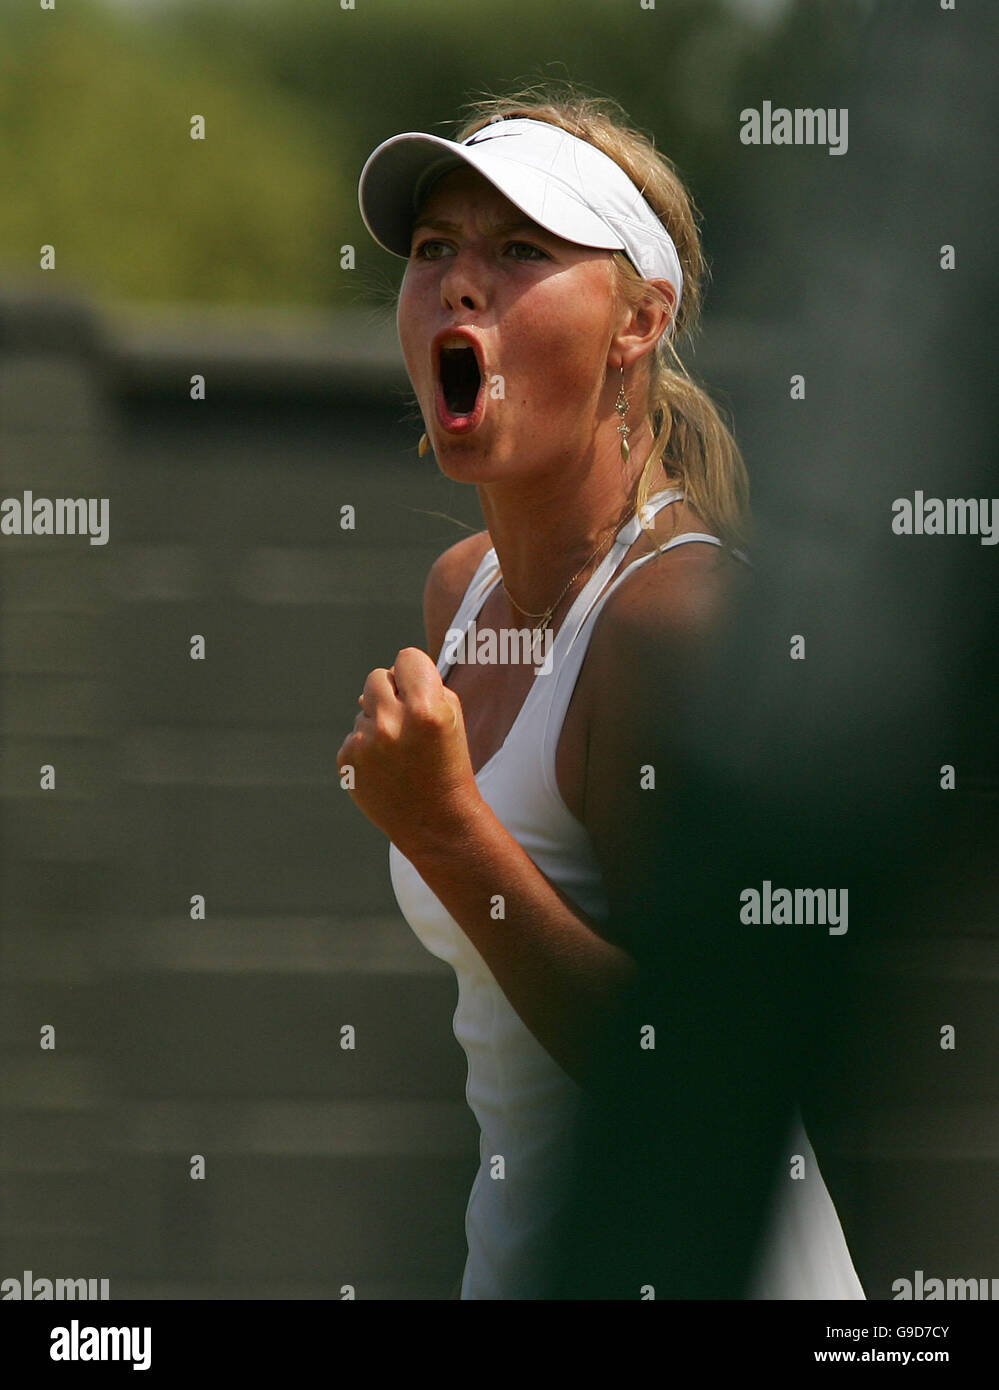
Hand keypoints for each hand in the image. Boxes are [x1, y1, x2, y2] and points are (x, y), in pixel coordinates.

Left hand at [336, 647, 481, 853]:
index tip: (418, 687)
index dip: (414, 672)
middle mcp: (392, 723)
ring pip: (363, 709)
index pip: (406, 657)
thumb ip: (424, 686)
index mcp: (426, 710)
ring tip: (400, 753)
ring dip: (379, 722)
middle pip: (377, 677)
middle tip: (407, 720)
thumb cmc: (448, 765)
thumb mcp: (452, 718)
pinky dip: (367, 746)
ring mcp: (365, 743)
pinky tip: (386, 767)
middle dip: (391, 693)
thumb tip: (384, 679)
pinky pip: (353, 735)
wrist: (435, 822)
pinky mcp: (347, 759)